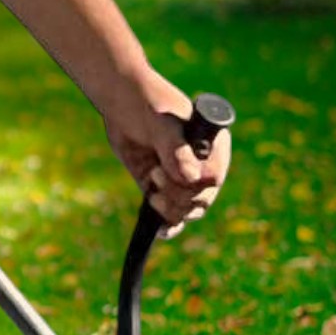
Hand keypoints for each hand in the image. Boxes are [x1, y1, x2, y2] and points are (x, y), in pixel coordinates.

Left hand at [102, 70, 230, 234]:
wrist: (122, 102)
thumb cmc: (148, 104)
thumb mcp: (162, 124)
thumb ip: (175, 149)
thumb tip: (191, 179)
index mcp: (214, 146)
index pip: (213, 178)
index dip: (194, 184)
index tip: (169, 172)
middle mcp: (203, 165)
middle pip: (201, 199)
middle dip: (177, 196)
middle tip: (155, 174)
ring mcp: (183, 178)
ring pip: (187, 209)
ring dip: (170, 207)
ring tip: (152, 182)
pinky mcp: (163, 188)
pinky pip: (171, 213)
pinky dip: (169, 224)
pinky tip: (161, 232)